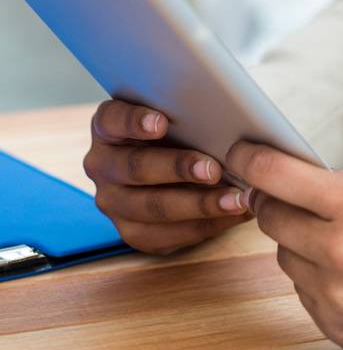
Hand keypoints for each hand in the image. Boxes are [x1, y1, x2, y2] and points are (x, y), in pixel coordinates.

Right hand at [83, 99, 254, 253]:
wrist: (169, 165)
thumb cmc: (178, 129)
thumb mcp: (175, 114)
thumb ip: (185, 113)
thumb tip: (228, 118)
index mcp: (107, 127)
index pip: (113, 120)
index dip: (135, 122)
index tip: (162, 123)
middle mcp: (102, 165)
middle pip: (136, 168)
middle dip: (178, 169)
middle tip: (213, 169)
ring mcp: (113, 202)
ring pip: (152, 208)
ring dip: (198, 205)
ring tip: (234, 199)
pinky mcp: (131, 232)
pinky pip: (165, 236)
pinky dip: (203, 226)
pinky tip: (232, 215)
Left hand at [225, 139, 342, 349]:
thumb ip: (342, 181)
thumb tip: (289, 177)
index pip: (279, 178)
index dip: (251, 159)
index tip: (238, 150)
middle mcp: (342, 255)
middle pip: (270, 219)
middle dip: (275, 202)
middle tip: (289, 194)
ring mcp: (337, 298)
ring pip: (284, 257)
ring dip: (300, 243)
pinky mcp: (337, 329)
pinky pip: (303, 292)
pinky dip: (318, 277)